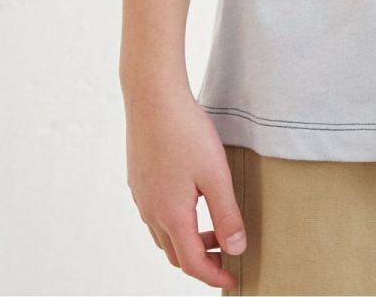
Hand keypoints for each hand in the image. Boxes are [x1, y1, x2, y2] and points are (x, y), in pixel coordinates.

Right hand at [124, 85, 247, 288]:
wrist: (152, 97)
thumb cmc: (186, 132)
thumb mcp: (216, 174)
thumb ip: (226, 214)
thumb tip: (236, 249)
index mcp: (171, 215)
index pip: (192, 262)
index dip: (214, 275)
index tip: (232, 280)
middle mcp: (151, 211)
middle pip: (176, 253)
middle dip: (203, 259)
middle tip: (227, 251)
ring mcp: (141, 196)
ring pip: (164, 234)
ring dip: (188, 239)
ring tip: (214, 225)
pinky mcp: (138, 179)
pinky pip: (155, 213)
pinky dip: (175, 220)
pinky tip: (191, 199)